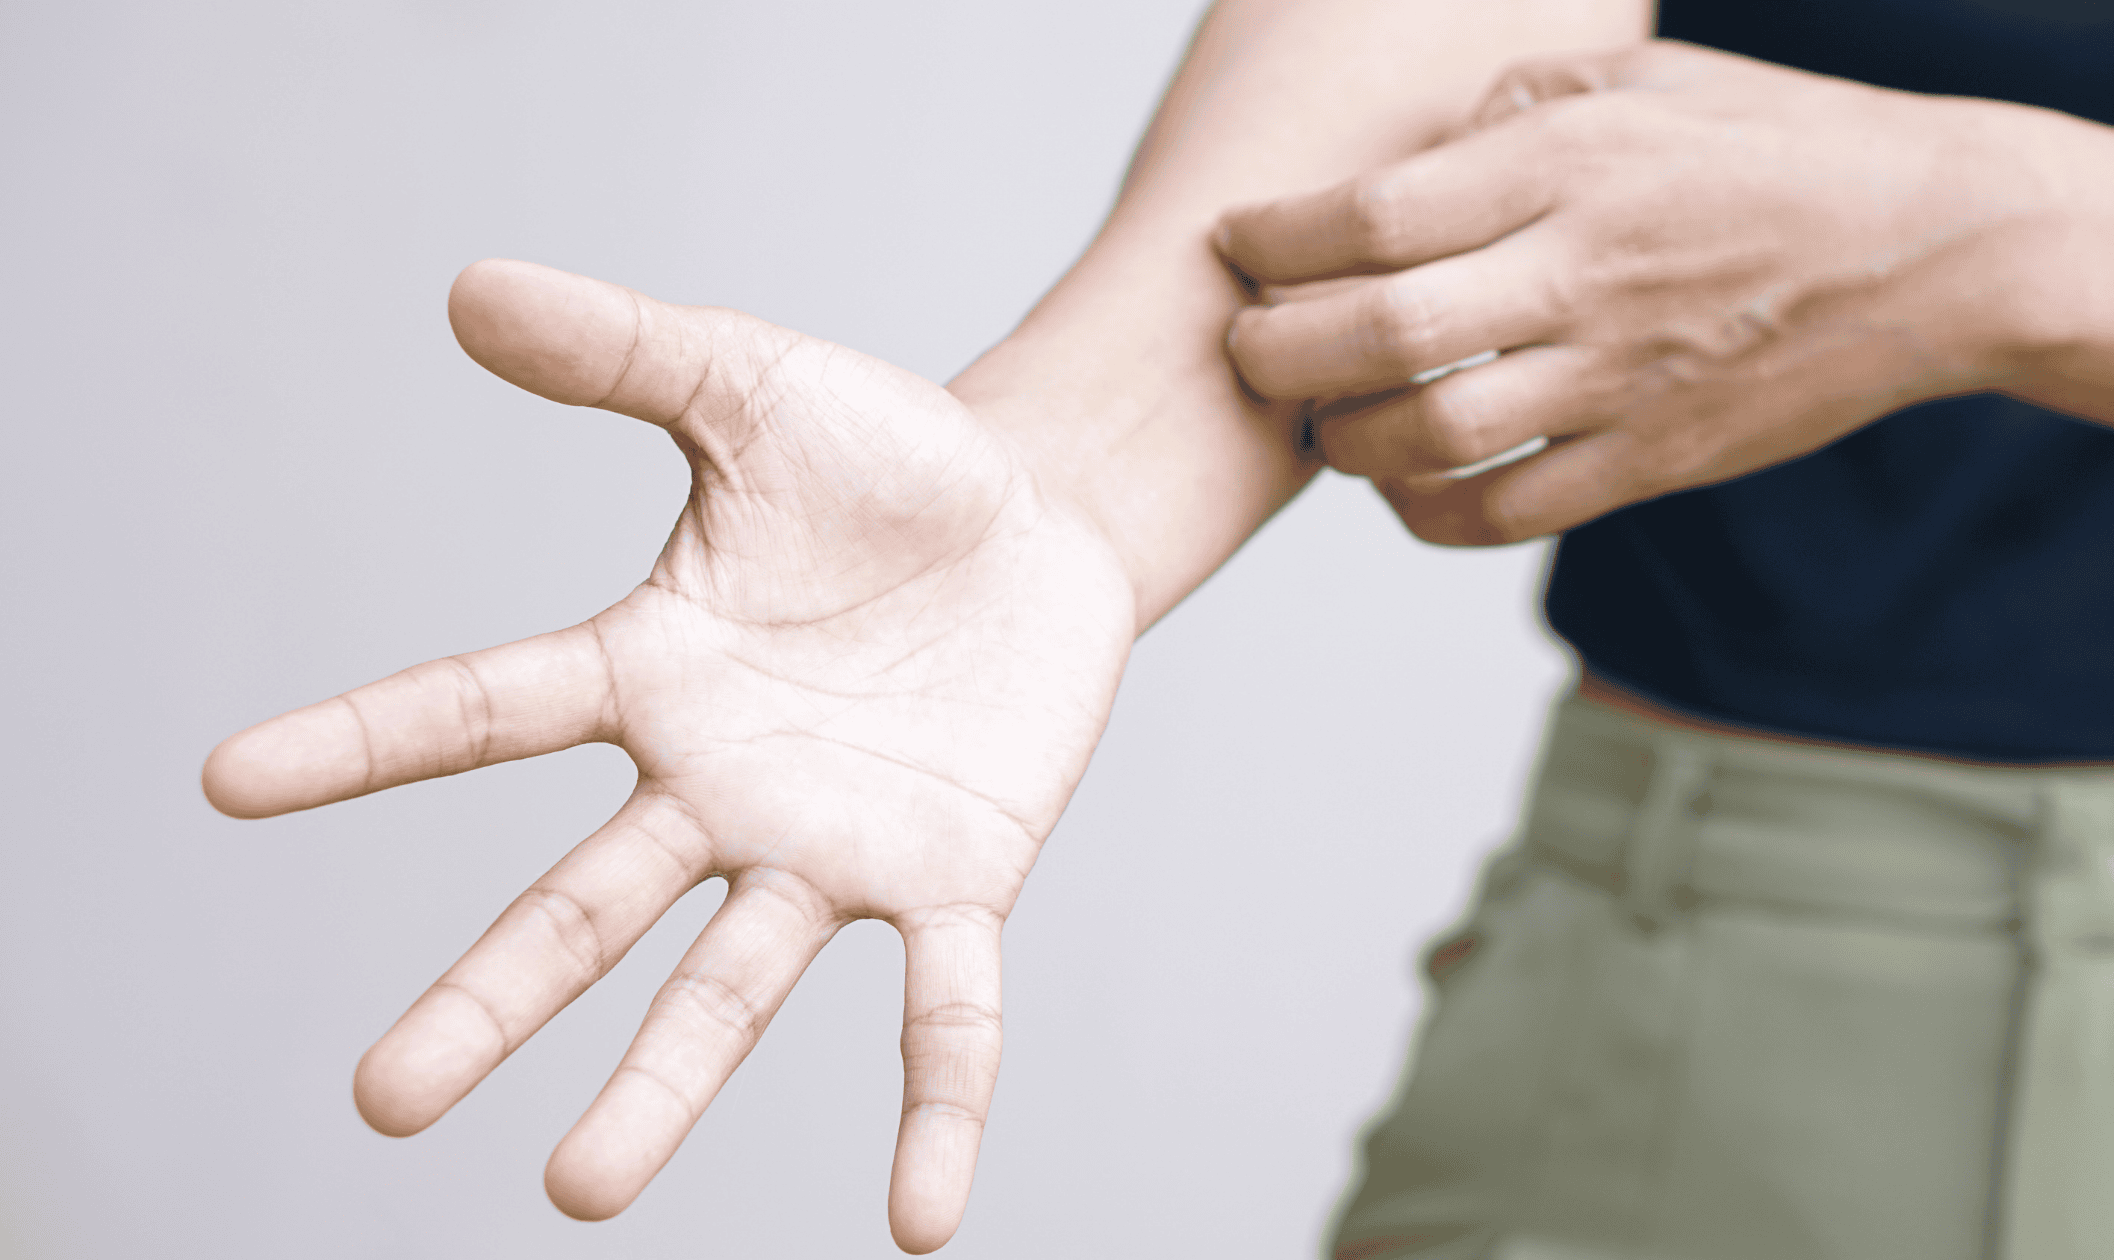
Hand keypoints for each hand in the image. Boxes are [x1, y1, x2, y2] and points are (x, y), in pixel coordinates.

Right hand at [202, 260, 1137, 1251]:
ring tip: (576, 1191)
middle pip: (581, 908)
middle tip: (380, 1103)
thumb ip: (624, 354)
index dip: (360, 744)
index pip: (481, 706)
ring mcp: (832, 848)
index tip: (224, 783)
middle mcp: (718, 788)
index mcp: (651, 670)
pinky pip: (945, 1011)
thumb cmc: (886, 462)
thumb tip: (465, 287)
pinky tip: (920, 1222)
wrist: (1041, 517)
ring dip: (660, 1088)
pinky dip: (934, 1108)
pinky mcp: (956, 879)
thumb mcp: (754, 388)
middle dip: (487, 1000)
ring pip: (729, 986)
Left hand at [1216, 40, 2061, 543]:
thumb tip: (1417, 153)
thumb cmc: (1783, 146)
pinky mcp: (1653, 459)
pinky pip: (1507, 512)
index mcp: (1571, 165)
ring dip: (1343, 440)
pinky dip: (1428, 512)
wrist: (1938, 246)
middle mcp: (1583, 273)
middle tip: (1245, 346)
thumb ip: (1518, 105)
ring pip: (1431, 435)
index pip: (1375, 216)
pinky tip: (1401, 485)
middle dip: (1277, 349)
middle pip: (1379, 333)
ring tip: (1319, 420)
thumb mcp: (1648, 82)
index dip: (1277, 239)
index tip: (1237, 245)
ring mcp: (1618, 379)